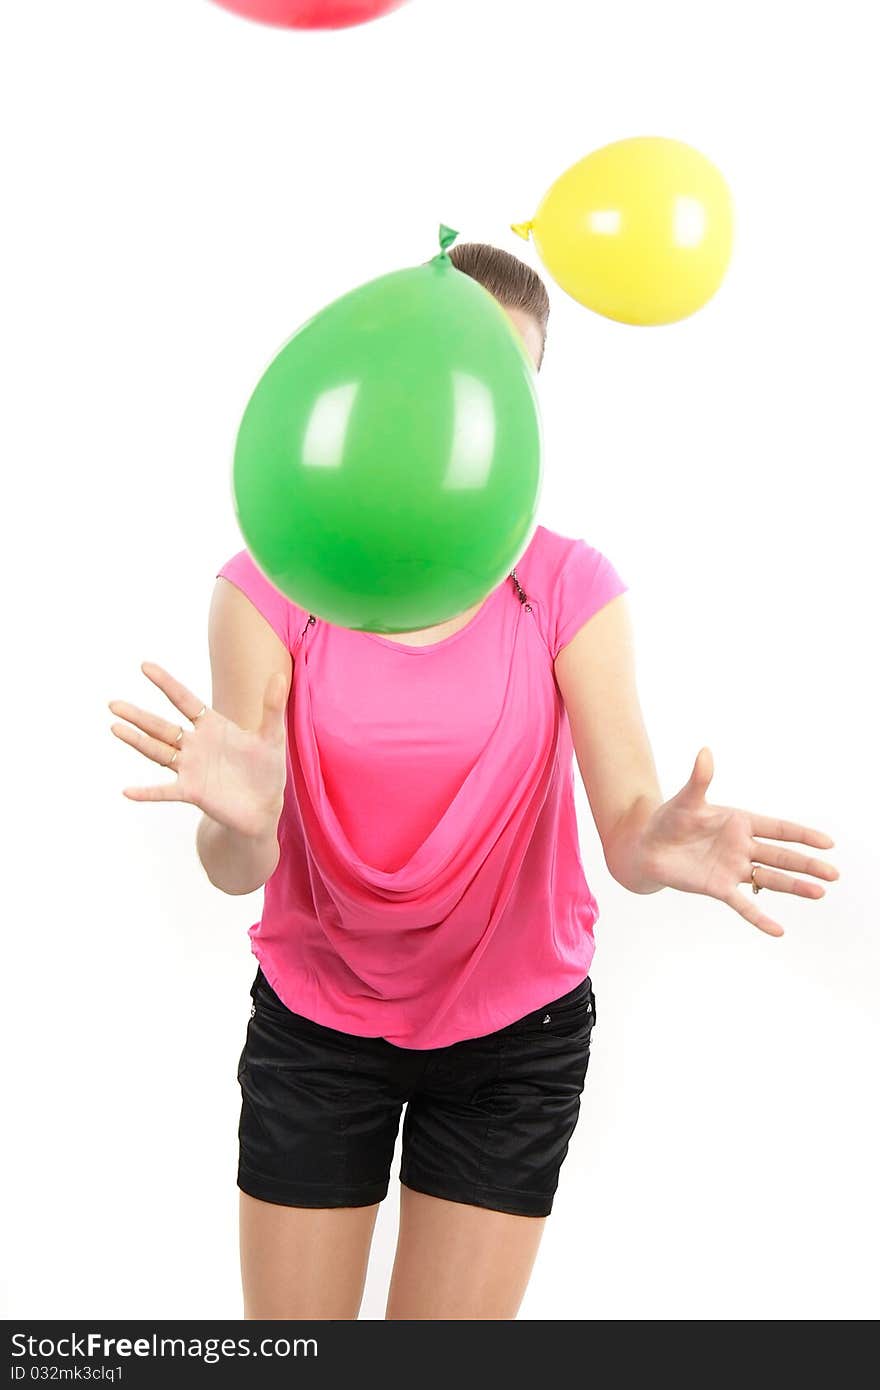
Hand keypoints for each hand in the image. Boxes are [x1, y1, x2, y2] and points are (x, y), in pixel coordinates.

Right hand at [109, 661, 288, 839]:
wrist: (264, 806)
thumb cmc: (266, 769)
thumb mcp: (272, 737)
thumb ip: (272, 708)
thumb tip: (280, 676)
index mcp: (212, 726)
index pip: (184, 700)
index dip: (166, 683)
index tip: (145, 666)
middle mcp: (196, 745)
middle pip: (162, 726)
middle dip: (138, 715)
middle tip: (113, 704)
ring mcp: (191, 768)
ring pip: (158, 752)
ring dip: (137, 741)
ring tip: (115, 727)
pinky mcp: (192, 792)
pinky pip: (165, 791)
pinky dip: (147, 792)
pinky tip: (127, 791)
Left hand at [640, 747, 838, 936]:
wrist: (647, 846)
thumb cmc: (669, 819)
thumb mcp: (686, 799)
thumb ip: (700, 779)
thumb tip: (705, 752)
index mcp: (740, 822)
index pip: (779, 829)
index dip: (803, 835)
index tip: (827, 843)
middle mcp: (742, 846)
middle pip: (782, 856)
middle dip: (807, 864)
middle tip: (834, 874)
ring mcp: (732, 868)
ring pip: (769, 878)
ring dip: (794, 887)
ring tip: (819, 893)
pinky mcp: (718, 887)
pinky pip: (743, 905)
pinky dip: (759, 917)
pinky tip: (777, 930)